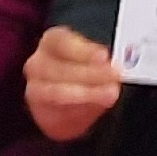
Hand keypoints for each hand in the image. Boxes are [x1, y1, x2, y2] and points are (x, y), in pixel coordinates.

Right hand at [23, 27, 124, 142]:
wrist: (70, 96)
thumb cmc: (85, 67)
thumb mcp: (93, 55)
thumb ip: (101, 57)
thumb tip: (120, 62)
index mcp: (51, 41)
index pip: (63, 41)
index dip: (83, 50)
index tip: (104, 56)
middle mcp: (38, 64)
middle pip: (60, 68)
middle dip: (90, 74)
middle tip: (115, 76)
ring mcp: (36, 89)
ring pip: (58, 92)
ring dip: (87, 94)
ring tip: (110, 94)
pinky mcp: (42, 113)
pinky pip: (59, 114)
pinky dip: (80, 111)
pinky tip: (97, 108)